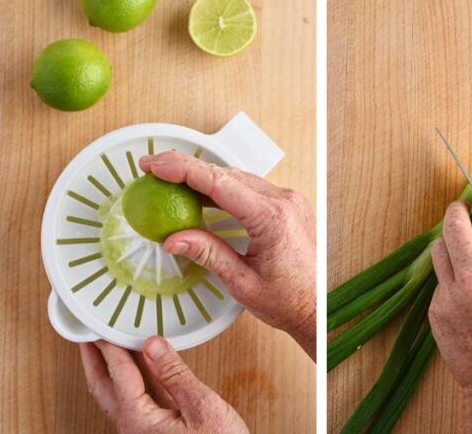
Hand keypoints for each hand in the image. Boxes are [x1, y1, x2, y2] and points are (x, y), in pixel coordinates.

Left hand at [79, 337, 246, 433]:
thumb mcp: (201, 406)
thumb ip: (175, 375)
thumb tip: (153, 346)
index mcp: (140, 421)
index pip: (119, 375)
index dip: (110, 347)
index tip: (101, 328)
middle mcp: (135, 429)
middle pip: (105, 389)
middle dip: (95, 362)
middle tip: (88, 338)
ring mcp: (145, 431)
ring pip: (120, 395)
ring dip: (115, 370)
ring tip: (114, 347)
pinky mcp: (159, 432)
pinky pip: (141, 401)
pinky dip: (139, 380)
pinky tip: (147, 367)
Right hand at [140, 151, 315, 358]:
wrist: (318, 307)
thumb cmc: (289, 300)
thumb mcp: (241, 282)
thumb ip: (208, 254)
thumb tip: (173, 238)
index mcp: (272, 218)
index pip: (218, 182)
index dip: (182, 169)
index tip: (154, 165)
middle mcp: (284, 202)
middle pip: (226, 174)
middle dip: (186, 168)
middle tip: (152, 169)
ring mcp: (289, 201)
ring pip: (237, 178)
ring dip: (203, 177)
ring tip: (168, 179)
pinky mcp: (288, 206)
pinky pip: (250, 188)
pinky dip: (222, 188)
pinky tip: (200, 193)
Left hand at [428, 201, 471, 432]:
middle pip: (456, 228)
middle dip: (456, 213)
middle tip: (457, 208)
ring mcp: (451, 294)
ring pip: (439, 250)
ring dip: (448, 245)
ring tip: (456, 249)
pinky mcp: (436, 310)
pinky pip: (438, 282)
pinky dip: (448, 281)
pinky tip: (461, 295)